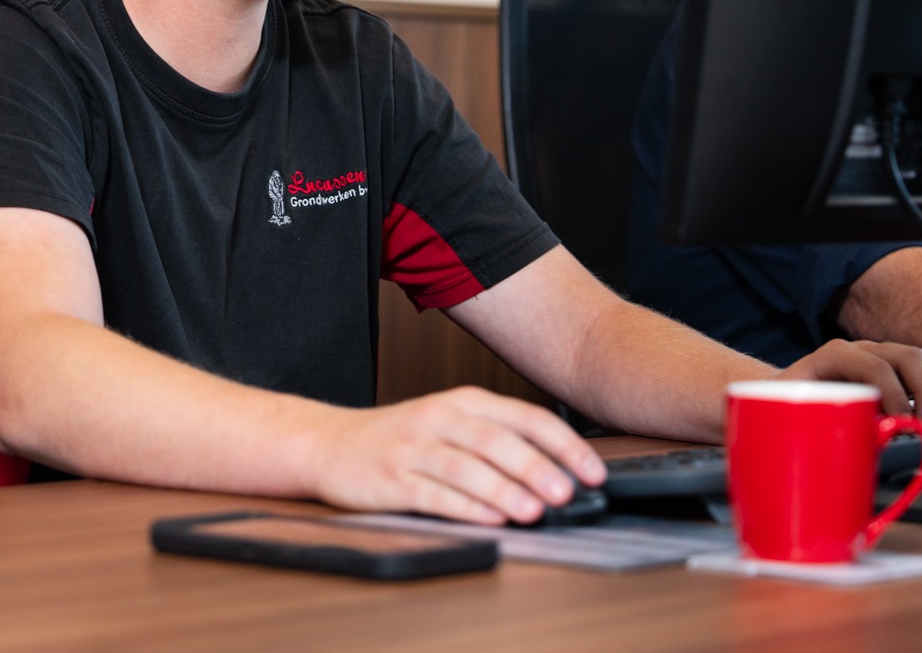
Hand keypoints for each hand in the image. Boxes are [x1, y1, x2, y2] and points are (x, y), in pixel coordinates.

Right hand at [306, 386, 605, 524]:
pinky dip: (463, 507)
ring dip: (502, 489)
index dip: (562, 443)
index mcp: (462, 402)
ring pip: (464, 466)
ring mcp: (413, 449)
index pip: (524, 417)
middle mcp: (439, 419)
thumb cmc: (398, 437)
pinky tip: (488, 520)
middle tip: (567, 491)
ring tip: (532, 511)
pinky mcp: (390, 479)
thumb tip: (558, 472)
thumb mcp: (449, 423)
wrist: (328, 443)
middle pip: (495, 439)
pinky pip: (431, 493)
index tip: (592, 471)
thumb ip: (497, 441)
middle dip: (535, 466)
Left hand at [777, 339, 921, 430]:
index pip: (876, 366)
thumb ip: (824, 425)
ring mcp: (878, 355)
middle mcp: (859, 350)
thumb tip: (859, 446)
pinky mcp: (891, 369)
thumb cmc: (785, 405)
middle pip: (907, 356)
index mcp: (833, 356)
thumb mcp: (796, 414)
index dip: (895, 395)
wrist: (779, 392)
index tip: (905, 426)